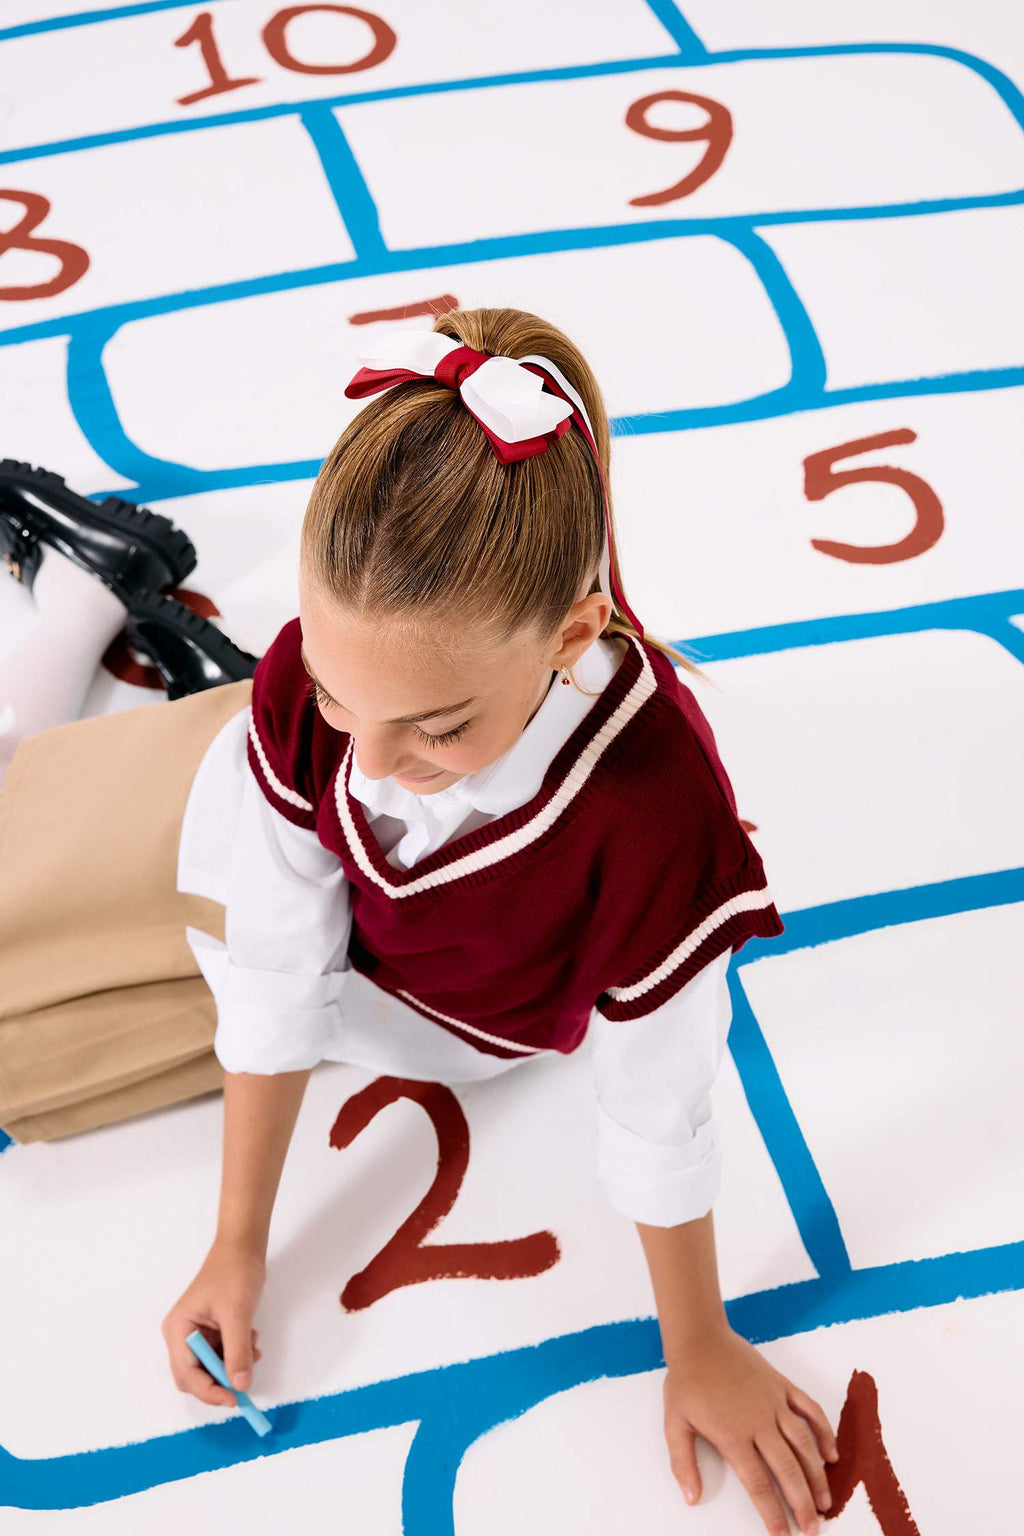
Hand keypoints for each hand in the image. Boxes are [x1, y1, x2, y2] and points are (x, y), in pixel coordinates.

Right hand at [162, 1236, 267, 1407]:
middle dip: (220, 1381)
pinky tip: (251, 1341)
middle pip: (195, 1376)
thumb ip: (237, 1352)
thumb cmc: (234, 1273)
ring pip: (211, 1366)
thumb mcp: (237, 1315)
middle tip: (243, 1384)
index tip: (234, 1399)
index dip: (209, 1391)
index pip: (187, 1375)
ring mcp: (196, 1332)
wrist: (243, 1247)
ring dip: (232, 1366)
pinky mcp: (211, 1329)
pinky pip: (221, 1353)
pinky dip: (236, 1353)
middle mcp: (182, 1334)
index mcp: (178, 1330)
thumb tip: (240, 1386)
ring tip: (253, 1351)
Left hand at [662, 1325, 838, 1534]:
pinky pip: (810, 1410)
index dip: (772, 1512)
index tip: (783, 1534)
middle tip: (814, 1528)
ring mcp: (774, 1402)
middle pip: (788, 1469)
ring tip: (826, 1502)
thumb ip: (683, 1464)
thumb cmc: (687, 1382)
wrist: (700, 1339)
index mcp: (733, 1435)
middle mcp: (759, 1422)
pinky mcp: (782, 1385)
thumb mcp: (675, 1424)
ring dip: (818, 1475)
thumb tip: (691, 1499)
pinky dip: (824, 1432)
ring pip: (804, 1444)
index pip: (758, 1483)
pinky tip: (832, 1453)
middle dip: (802, 1503)